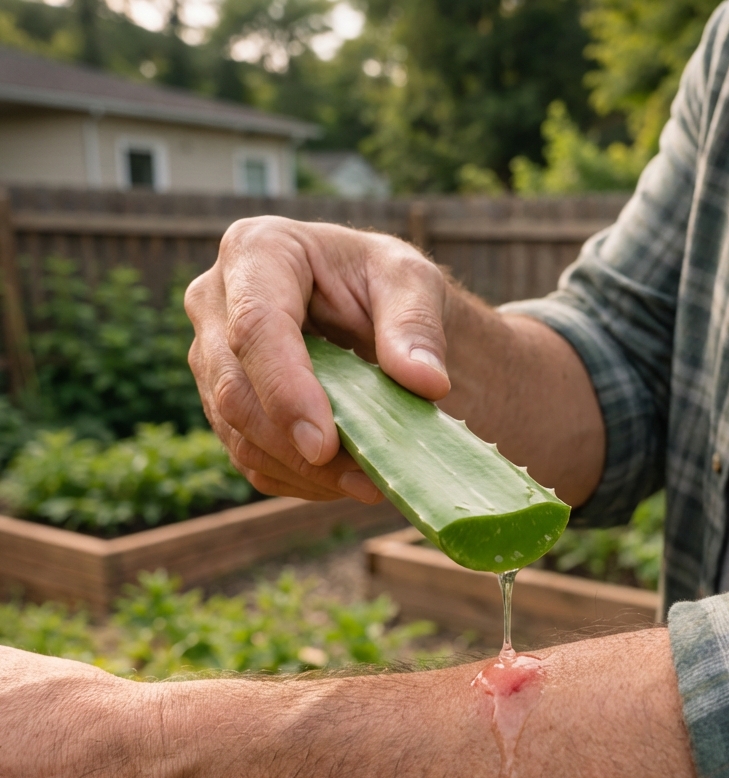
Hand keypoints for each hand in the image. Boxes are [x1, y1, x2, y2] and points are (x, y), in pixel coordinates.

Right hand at [185, 218, 452, 502]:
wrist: (373, 313)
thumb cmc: (387, 285)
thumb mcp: (414, 283)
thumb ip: (416, 326)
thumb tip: (425, 382)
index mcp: (257, 251)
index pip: (256, 326)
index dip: (285, 390)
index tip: (324, 445)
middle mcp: (215, 302)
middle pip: (235, 390)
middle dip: (294, 445)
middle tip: (364, 479)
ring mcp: (212, 359)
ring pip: (238, 434)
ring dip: (302, 472)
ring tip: (370, 483)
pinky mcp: (224, 407)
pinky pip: (249, 459)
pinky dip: (299, 481)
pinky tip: (346, 481)